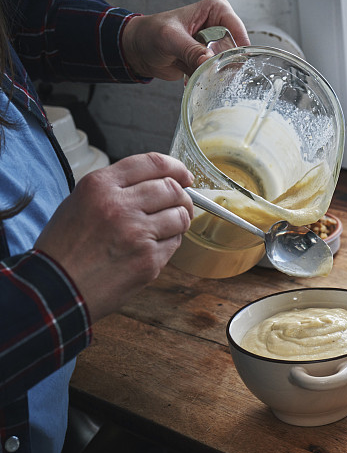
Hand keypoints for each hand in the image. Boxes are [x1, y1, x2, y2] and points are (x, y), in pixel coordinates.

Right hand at [34, 153, 193, 320]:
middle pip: (172, 189)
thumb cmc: (65, 247)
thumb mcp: (79, 202)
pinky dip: (170, 243)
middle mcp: (120, 206)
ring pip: (180, 216)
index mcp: (100, 186)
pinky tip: (152, 247)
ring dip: (179, 221)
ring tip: (165, 228)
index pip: (152, 163)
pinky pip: (175, 243)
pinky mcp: (148, 260)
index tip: (185, 176)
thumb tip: (158, 182)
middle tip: (180, 205)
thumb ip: (117, 188)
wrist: (56, 289)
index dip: (176, 167)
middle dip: (182, 196)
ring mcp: (137, 233)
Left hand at [122, 0, 249, 79]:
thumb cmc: (150, 33)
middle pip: (234, 49)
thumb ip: (190, 49)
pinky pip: (217, 73)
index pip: (236, 27)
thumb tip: (208, 61)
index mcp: (214, 11)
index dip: (237, 45)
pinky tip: (191, 76)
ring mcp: (214, 47)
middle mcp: (218, 28)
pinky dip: (207, 79)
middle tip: (208, 68)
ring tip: (194, 70)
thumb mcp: (170, 38)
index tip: (233, 61)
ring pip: (227, 64)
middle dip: (223, 62)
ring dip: (214, 72)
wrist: (138, 50)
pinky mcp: (209, 62)